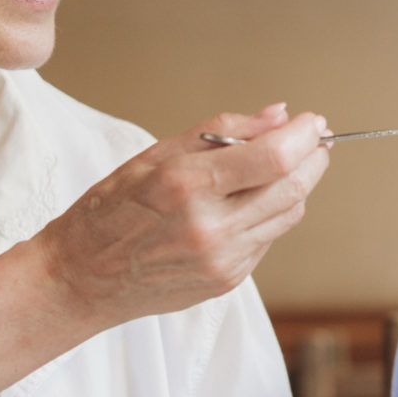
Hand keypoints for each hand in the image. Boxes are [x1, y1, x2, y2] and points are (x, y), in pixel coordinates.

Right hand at [34, 104, 328, 329]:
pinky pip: (268, 238)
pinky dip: (269, 213)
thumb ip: (222, 131)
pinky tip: (246, 202)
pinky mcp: (228, 281)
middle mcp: (209, 228)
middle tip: (313, 140)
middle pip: (293, 188)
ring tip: (279, 166)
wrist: (83, 278)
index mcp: (186, 186)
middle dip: (314, 158)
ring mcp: (222, 260)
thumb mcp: (155, 155)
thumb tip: (278, 115)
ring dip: (295, 185)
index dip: (304, 135)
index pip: (273, 158)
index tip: (312, 121)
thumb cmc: (111, 209)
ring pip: (288, 214)